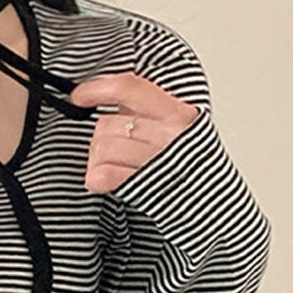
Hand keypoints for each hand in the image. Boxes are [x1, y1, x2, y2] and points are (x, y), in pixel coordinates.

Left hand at [68, 73, 201, 193]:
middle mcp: (168, 135)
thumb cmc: (196, 167)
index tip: (79, 96)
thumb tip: (117, 101)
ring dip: (98, 160)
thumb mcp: (184, 127)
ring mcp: (156, 161)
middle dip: (101, 137)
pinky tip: (102, 180)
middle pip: (106, 124)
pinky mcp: (143, 187)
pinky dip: (96, 178)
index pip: (129, 88)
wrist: (213, 204)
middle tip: (115, 150)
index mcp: (177, 114)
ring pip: (101, 149)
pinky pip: (103, 175)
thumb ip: (154, 110)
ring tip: (115, 168)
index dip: (97, 89)